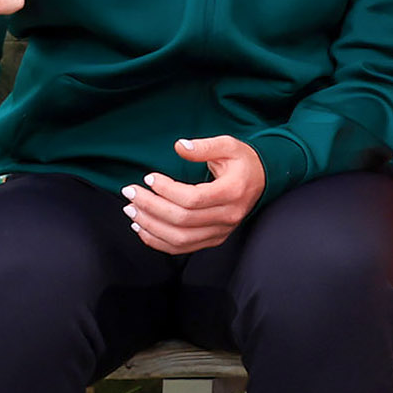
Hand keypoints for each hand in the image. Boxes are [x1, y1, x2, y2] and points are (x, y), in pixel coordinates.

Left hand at [125, 136, 263, 254]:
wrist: (263, 180)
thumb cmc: (243, 162)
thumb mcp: (229, 145)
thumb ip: (204, 146)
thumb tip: (180, 146)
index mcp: (233, 192)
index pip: (193, 198)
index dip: (166, 190)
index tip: (149, 177)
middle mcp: (229, 216)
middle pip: (182, 220)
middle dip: (151, 207)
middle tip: (130, 192)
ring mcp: (221, 231)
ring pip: (180, 238)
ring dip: (150, 226)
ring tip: (131, 210)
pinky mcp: (214, 239)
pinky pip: (182, 248)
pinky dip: (158, 241)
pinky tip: (142, 228)